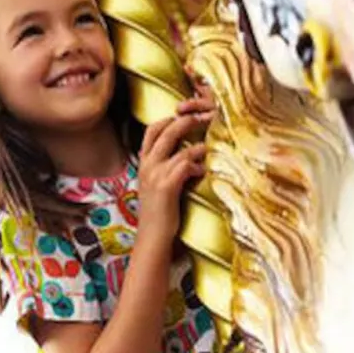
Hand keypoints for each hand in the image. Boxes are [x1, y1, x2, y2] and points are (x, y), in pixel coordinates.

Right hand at [135, 96, 212, 242]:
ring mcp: (156, 174)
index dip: (168, 119)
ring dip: (198, 146)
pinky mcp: (167, 186)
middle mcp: (148, 165)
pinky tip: (202, 172)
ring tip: (209, 148)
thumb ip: (163, 168)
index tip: (185, 116)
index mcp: (144, 162)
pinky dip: (197, 165)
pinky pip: (185, 165)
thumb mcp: (155, 185)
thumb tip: (184, 155)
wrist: (152, 236)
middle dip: (187, 120)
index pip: (152, 129)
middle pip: (166, 130)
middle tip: (204, 117)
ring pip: (179, 146)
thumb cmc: (159, 212)